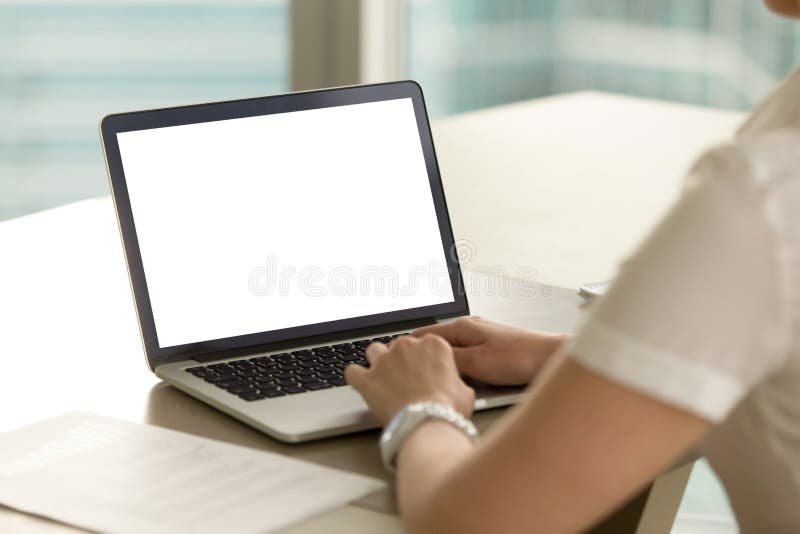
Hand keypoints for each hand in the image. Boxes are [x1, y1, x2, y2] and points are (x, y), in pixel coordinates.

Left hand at [345, 334, 475, 425]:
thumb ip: (455, 382)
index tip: (421, 369)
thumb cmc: (447, 409)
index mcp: (433, 345)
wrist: (426, 423)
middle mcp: (406, 347)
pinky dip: (355, 377)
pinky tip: (360, 383)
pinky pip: (352, 371)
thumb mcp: (464, 391)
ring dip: (376, 362)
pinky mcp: (367, 378)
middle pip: (397, 345)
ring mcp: (384, 361)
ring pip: (374, 350)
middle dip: (399, 360)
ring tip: (381, 377)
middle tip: (404, 379)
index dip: (421, 358)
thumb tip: (454, 387)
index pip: (423, 343)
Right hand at [412, 316, 566, 385]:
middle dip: (421, 354)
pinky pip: (465, 356)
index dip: (408, 346)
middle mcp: (471, 328)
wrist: (549, 358)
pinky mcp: (492, 349)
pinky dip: (455, 365)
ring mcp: (482, 338)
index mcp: (463, 327)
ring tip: (426, 374)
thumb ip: (448, 361)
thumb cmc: (518, 358)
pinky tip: (454, 376)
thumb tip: (425, 360)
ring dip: (439, 361)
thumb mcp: (476, 362)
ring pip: (451, 351)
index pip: (425, 334)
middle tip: (405, 368)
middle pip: (437, 343)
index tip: (392, 354)